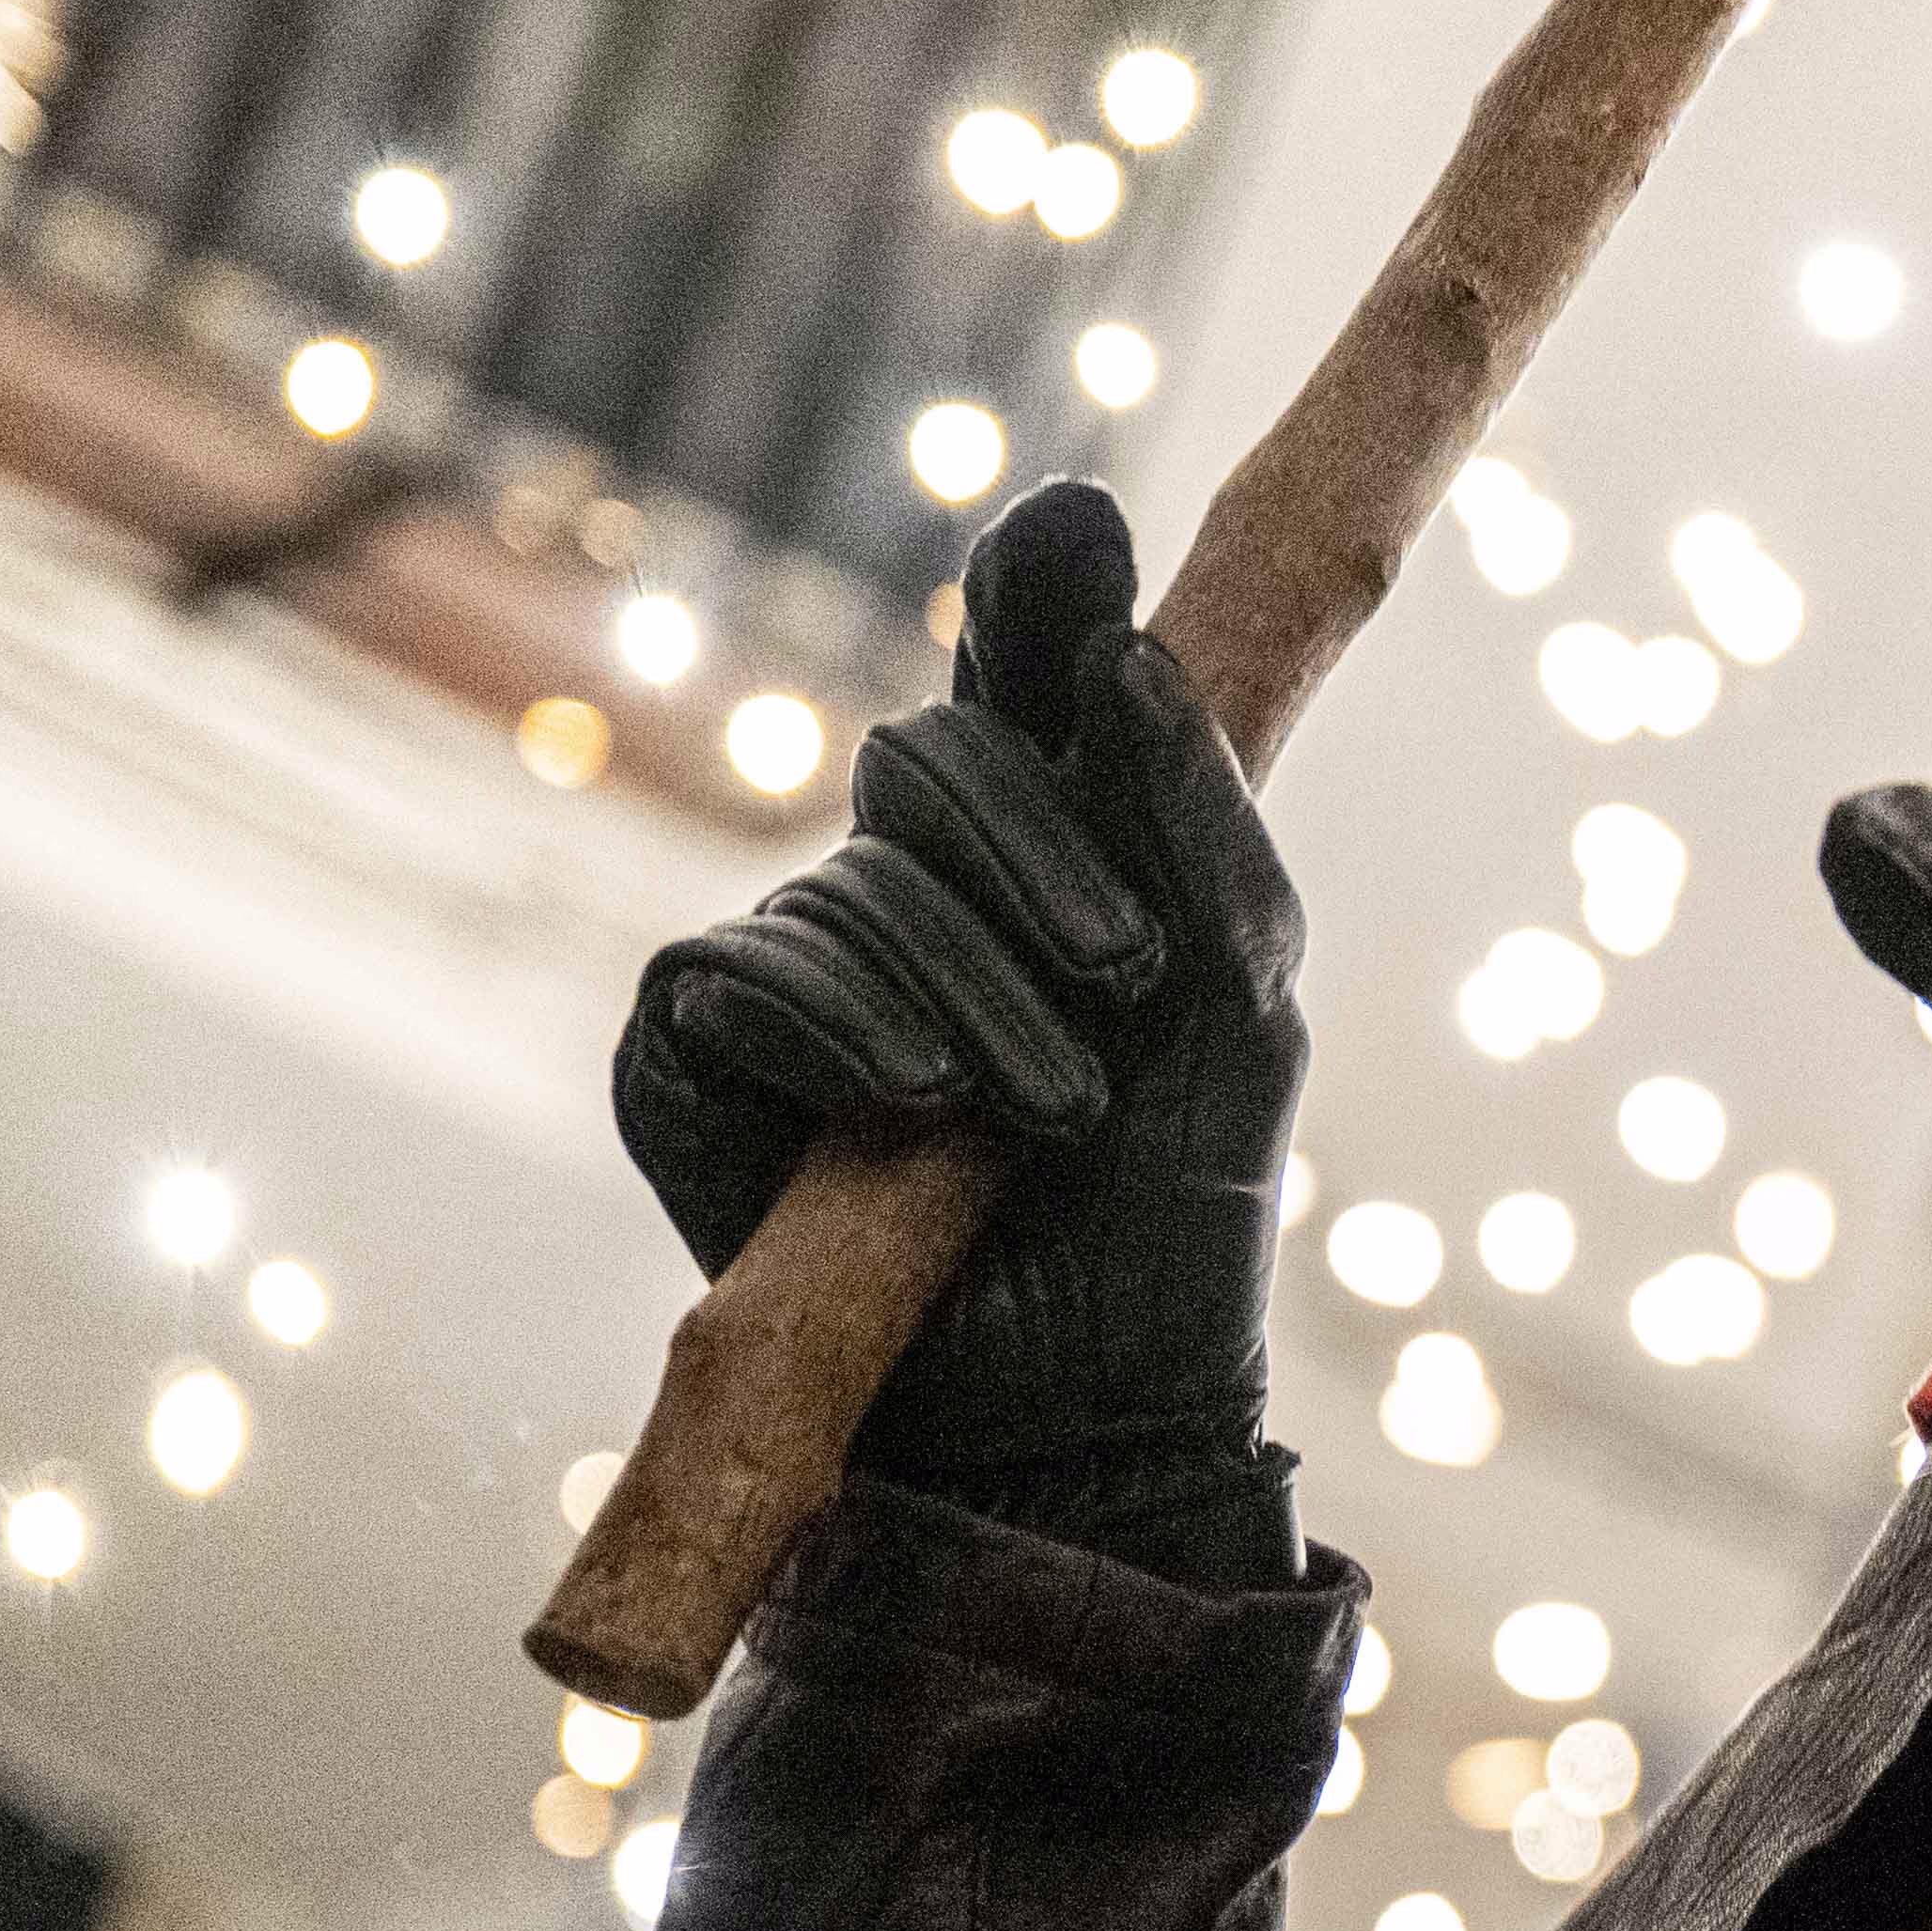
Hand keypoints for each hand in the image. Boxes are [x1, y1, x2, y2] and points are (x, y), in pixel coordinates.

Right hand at [614, 482, 1305, 1512]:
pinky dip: (844, 1032)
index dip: (1042, 593)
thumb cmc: (1174, 1197)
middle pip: (933, 755)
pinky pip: (741, 976)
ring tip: (1044, 1114)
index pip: (1024, 675)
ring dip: (970, 993)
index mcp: (1048, 842)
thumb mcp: (1239, 1004)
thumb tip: (1125, 645)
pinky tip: (910, 1107)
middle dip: (1037, 851)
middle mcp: (909, 876)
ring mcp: (792, 956)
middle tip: (1126, 975)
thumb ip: (1199, 819)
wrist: (1092, 1396)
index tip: (1082, 534)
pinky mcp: (692, 1051)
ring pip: (855, 885)